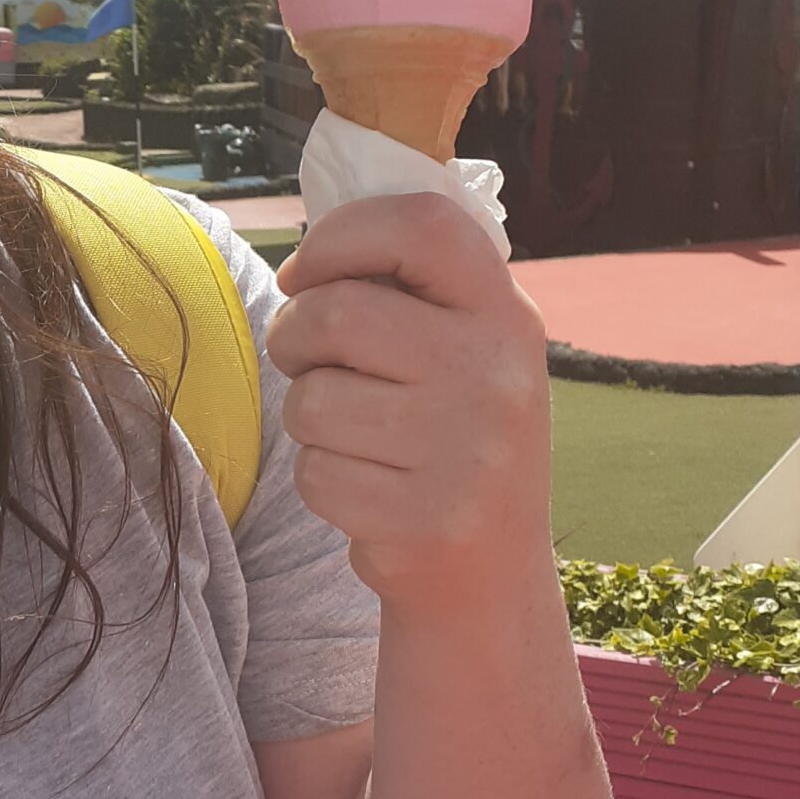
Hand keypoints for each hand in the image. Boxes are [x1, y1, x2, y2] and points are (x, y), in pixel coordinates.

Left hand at [264, 192, 551, 614]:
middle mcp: (497, 372)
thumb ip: (411, 293)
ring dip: (303, 416)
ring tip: (346, 432)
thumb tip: (307, 254)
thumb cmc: (452, 438)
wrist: (491, 573)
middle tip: (302, 358)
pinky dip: (317, 478)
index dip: (339, 236)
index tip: (302, 272)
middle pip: (338, 313)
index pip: (422, 225)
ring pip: (313, 399)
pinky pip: (314, 472)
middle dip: (292, 335)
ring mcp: (466, 448)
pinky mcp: (426, 516)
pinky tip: (362, 488)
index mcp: (507, 314)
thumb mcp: (465, 351)